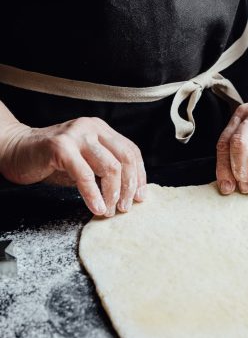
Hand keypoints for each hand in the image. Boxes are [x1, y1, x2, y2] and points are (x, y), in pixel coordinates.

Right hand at [0, 116, 146, 216]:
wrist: (16, 151)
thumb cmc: (51, 162)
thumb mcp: (85, 163)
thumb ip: (104, 169)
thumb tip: (130, 192)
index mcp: (101, 129)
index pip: (131, 151)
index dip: (139, 176)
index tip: (141, 197)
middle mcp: (92, 127)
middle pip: (124, 158)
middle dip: (129, 187)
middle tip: (125, 208)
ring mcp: (76, 135)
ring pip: (109, 167)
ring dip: (113, 193)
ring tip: (110, 210)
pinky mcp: (60, 147)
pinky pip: (85, 175)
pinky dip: (93, 195)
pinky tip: (96, 208)